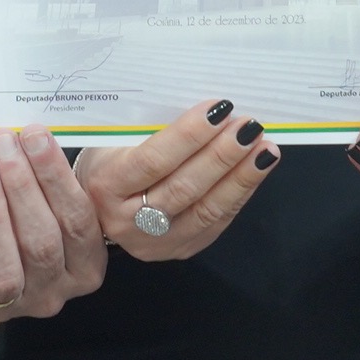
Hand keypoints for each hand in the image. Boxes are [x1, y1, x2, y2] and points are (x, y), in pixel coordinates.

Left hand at [0, 125, 108, 319]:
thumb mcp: (20, 179)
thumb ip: (31, 163)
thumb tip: (27, 133)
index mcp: (82, 262)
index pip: (78, 223)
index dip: (57, 178)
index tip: (36, 136)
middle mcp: (51, 291)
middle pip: (43, 245)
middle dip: (23, 189)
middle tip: (4, 145)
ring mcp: (8, 306)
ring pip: (6, 273)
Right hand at [73, 99, 281, 261]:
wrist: (94, 207)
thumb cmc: (109, 160)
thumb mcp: (113, 141)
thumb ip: (151, 130)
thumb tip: (208, 109)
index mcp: (106, 186)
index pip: (152, 160)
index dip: (189, 136)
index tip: (219, 110)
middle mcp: (126, 221)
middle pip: (183, 188)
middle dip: (222, 156)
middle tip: (249, 128)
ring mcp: (154, 242)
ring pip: (206, 210)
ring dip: (241, 177)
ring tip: (266, 149)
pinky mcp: (179, 250)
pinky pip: (216, 222)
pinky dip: (240, 193)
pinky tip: (257, 170)